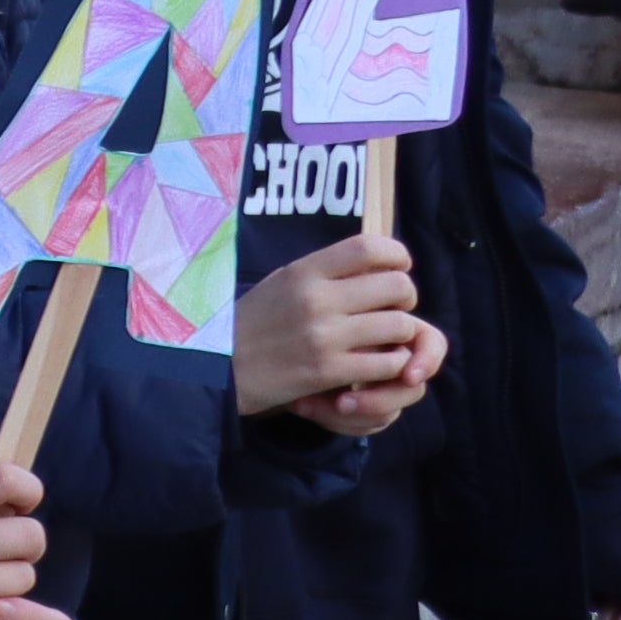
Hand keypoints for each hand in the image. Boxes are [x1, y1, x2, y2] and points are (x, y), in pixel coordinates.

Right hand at [236, 237, 431, 424]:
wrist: (215, 368)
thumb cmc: (250, 324)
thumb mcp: (280, 283)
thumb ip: (323, 273)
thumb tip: (373, 264)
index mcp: (304, 272)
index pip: (370, 247)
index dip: (396, 256)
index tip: (397, 268)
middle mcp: (317, 299)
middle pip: (398, 286)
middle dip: (405, 298)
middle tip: (392, 309)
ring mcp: (324, 336)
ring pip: (400, 326)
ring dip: (400, 335)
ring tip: (384, 341)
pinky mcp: (327, 372)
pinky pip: (386, 363)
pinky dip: (390, 365)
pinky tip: (374, 366)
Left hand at [308, 316, 447, 440]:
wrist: (269, 353)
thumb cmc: (294, 322)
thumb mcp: (319, 312)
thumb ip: (353, 315)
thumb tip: (382, 319)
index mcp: (391, 329)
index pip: (431, 342)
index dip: (428, 360)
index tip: (407, 376)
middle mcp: (392, 360)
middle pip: (412, 388)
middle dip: (379, 400)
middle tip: (341, 403)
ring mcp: (379, 388)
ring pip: (388, 412)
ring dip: (348, 413)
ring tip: (304, 404)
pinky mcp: (362, 411)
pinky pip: (364, 425)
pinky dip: (333, 420)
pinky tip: (300, 406)